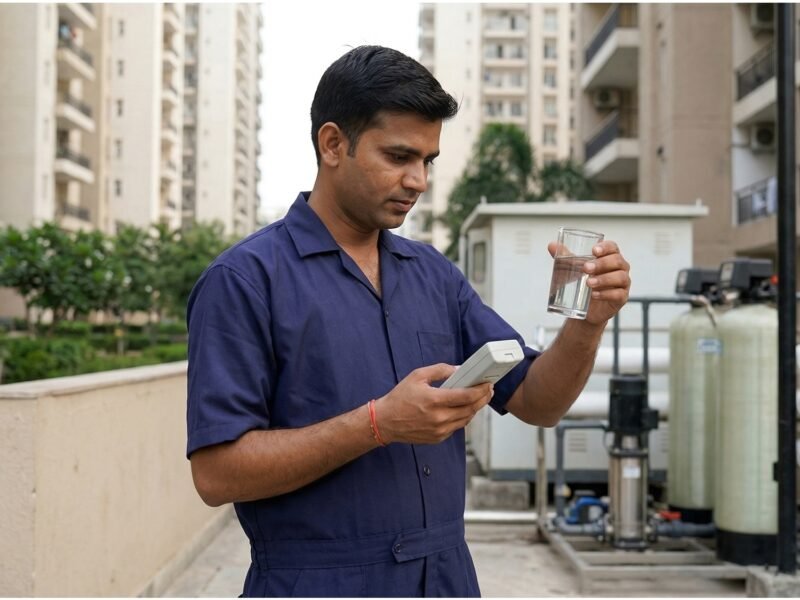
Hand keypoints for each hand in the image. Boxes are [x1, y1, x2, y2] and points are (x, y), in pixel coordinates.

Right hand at [374, 363, 493, 444]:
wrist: (386, 421)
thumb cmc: (400, 397)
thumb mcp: (417, 376)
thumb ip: (440, 370)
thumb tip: (459, 370)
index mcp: (434, 400)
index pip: (466, 396)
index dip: (481, 390)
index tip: (488, 384)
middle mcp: (439, 417)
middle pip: (471, 409)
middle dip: (483, 398)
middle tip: (488, 390)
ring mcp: (439, 430)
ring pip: (466, 419)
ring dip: (475, 408)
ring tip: (479, 398)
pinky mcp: (438, 438)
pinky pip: (457, 427)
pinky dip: (463, 417)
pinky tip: (464, 408)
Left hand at [548, 239, 630, 325]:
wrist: (586, 308)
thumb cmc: (583, 282)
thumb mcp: (574, 269)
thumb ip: (565, 256)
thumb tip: (551, 245)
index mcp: (610, 257)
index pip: (613, 247)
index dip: (605, 247)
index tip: (594, 250)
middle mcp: (620, 268)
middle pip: (617, 261)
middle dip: (602, 264)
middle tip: (585, 268)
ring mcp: (623, 283)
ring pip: (620, 277)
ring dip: (604, 279)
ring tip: (588, 283)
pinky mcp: (622, 298)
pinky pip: (619, 294)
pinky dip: (606, 294)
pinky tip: (595, 295)